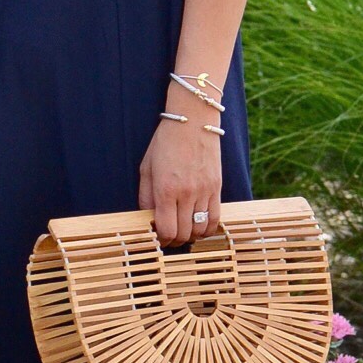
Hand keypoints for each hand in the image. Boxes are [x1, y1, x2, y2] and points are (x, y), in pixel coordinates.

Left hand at [139, 117, 221, 245]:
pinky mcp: (217, 188)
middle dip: (174, 240)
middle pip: (184, 234)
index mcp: (166, 189)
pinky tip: (199, 226)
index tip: (158, 238)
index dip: (161, 240)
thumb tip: (147, 220)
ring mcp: (205, 191)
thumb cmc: (165, 143)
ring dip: (191, 235)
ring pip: (200, 230)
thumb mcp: (147, 168)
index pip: (166, 230)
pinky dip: (207, 229)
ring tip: (184, 230)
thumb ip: (145, 197)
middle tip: (169, 237)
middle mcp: (187, 194)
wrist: (193, 122)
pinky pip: (215, 218)